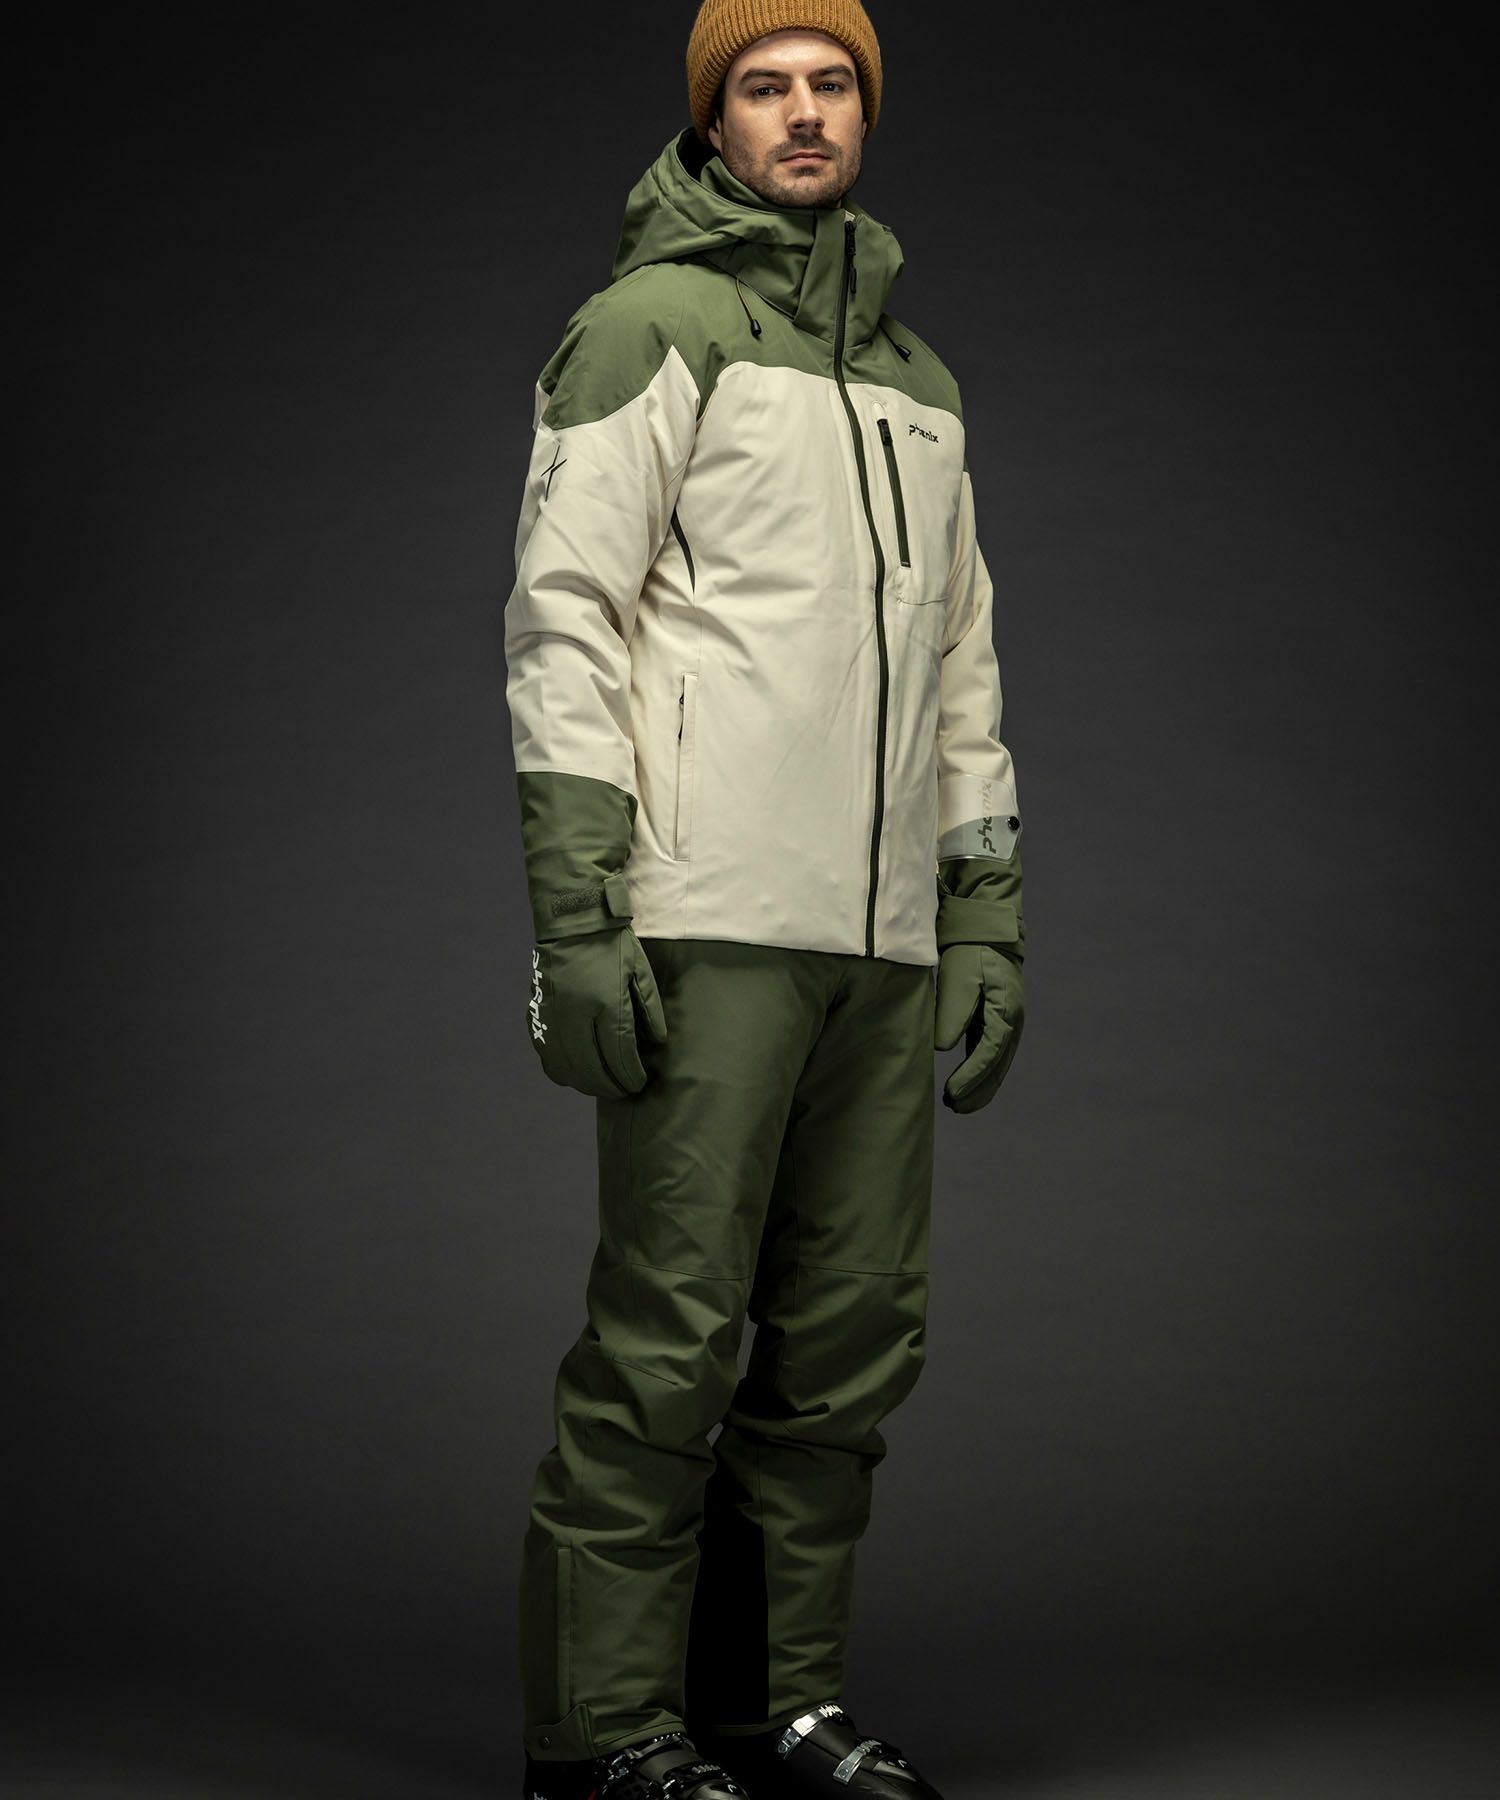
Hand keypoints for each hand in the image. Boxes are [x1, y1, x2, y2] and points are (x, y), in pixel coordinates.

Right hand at [525, 927, 667, 1098]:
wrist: (572, 924)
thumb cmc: (612, 946)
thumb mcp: (640, 972)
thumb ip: (650, 1010)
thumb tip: (656, 1044)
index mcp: (605, 1002)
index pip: (619, 1054)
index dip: (631, 1075)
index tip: (640, 1083)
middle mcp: (576, 1014)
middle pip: (592, 1069)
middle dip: (611, 1086)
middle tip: (625, 1091)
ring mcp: (553, 1018)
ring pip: (567, 1069)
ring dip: (587, 1084)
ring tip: (604, 1086)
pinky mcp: (538, 1017)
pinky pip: (548, 1058)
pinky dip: (564, 1072)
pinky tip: (578, 1073)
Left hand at [934, 941, 1023, 1113]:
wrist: (983, 930)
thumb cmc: (969, 952)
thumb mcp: (957, 980)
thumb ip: (952, 1014)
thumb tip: (943, 1047)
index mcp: (1006, 1012)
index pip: (989, 1054)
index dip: (971, 1078)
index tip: (952, 1094)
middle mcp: (1012, 1020)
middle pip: (998, 1066)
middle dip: (978, 1090)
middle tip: (955, 1108)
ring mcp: (1008, 1020)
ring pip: (997, 1062)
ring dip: (980, 1085)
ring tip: (957, 1103)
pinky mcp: (997, 1018)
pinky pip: (991, 1052)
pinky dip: (980, 1069)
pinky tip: (965, 1082)